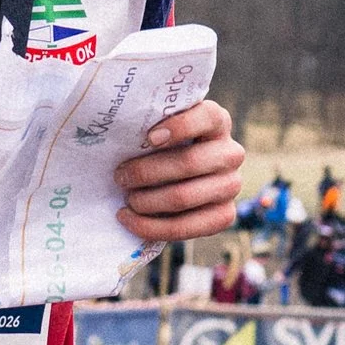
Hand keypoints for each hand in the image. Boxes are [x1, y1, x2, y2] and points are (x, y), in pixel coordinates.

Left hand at [117, 96, 244, 242]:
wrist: (173, 178)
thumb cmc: (158, 146)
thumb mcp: (157, 126)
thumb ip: (147, 120)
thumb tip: (113, 120)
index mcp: (217, 121)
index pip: (206, 117)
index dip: (179, 127)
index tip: (149, 138)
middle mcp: (231, 153)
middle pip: (189, 163)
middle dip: (147, 172)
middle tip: (120, 176)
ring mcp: (231, 186)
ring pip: (183, 197)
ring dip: (146, 201)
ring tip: (127, 199)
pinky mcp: (224, 216)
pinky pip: (185, 227)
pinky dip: (150, 226)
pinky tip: (128, 219)